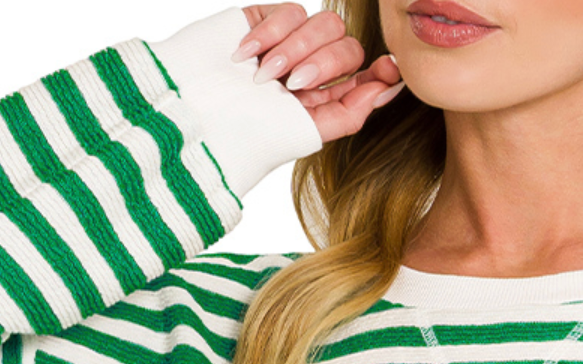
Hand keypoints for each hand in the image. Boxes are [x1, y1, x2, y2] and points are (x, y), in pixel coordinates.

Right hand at [237, 4, 404, 142]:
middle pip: (349, 47)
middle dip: (327, 64)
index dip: (380, 71)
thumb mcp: (306, 132)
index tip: (389, 69)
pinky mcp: (264, 21)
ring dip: (297, 50)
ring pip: (325, 24)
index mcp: (321, 104)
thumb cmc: (245, 132)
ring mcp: (287, 45)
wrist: (194, 110)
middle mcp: (308, 72)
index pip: (363, 78)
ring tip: (266, 76)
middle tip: (295, 84)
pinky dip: (274, 33)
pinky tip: (247, 56)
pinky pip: (293, 11)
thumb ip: (350, 112)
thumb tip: (386, 88)